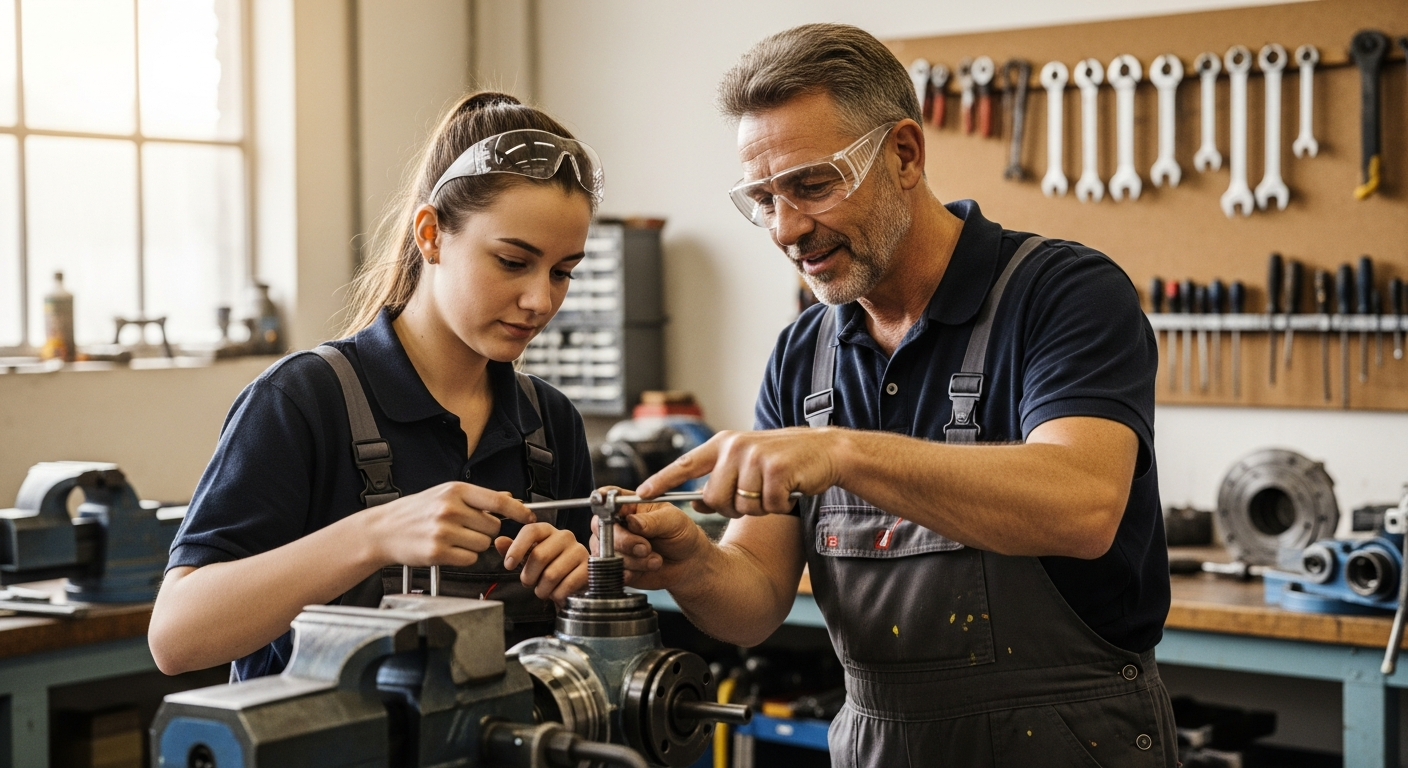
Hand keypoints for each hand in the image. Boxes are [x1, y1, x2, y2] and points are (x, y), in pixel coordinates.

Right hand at [364, 482, 534, 567]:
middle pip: (493, 527)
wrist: (383, 530)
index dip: (519, 511)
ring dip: (474, 546)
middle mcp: (450, 509)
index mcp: (455, 491)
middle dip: (485, 531)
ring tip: (454, 538)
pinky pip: (469, 559)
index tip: (530, 518)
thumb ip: (477, 497)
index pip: (498, 501)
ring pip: (483, 545)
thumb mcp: (444, 494)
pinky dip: (463, 558)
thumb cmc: (415, 512)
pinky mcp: (437, 552)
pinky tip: (448, 549)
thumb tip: (508, 497)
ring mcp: (443, 531)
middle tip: (466, 529)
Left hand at [494, 524, 587, 605]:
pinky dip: (557, 595)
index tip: (509, 564)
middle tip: (530, 582)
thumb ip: (514, 550)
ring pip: (551, 574)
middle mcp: (565, 537)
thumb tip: (499, 541)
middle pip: (539, 555)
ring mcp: (579, 551)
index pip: (531, 531)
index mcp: (548, 530)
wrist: (575, 582)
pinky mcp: (588, 568)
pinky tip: (557, 592)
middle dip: (529, 576)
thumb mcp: (529, 558)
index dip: (517, 548)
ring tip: (544, 589)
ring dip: (542, 589)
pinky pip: (566, 585)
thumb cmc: (551, 568)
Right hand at [593, 501, 707, 590]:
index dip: (602, 501)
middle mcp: (618, 524)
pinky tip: (647, 568)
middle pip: (601, 528)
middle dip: (625, 541)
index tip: (608, 510)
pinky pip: (613, 570)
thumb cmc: (681, 535)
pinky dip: (632, 572)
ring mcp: (615, 546)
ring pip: (607, 553)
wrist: (687, 563)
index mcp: (630, 505)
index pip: (608, 498)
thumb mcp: (673, 521)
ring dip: (634, 560)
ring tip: (655, 559)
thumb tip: (632, 521)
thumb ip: (652, 520)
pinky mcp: (616, 567)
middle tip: (646, 547)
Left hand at [637, 427, 842, 517]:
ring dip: (757, 508)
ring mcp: (755, 457)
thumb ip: (720, 480)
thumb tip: (695, 503)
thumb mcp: (746, 464)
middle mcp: (734, 447)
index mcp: (723, 444)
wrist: (824, 451)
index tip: (639, 493)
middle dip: (733, 508)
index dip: (660, 481)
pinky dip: (777, 506)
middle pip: (714, 498)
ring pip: (740, 506)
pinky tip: (786, 491)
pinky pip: (765, 507)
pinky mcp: (775, 470)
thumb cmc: (783, 461)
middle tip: (754, 497)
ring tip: (772, 490)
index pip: (684, 464)